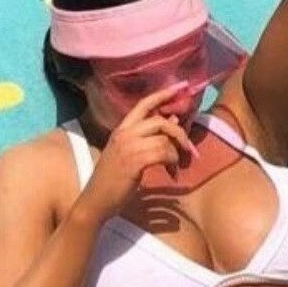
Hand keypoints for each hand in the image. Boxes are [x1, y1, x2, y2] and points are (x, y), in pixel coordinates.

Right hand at [73, 81, 198, 225]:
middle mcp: (124, 133)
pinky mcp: (134, 161)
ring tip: (176, 168)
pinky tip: (172, 175)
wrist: (97, 200)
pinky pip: (163, 153)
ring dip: (176, 154)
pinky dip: (172, 163)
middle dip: (180, 133)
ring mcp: (128, 146)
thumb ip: (150, 137)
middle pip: (160, 120)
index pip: (144, 103)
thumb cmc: (114, 180)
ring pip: (164, 139)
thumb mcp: (131, 154)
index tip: (182, 86)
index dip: (164, 93)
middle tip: (190, 150)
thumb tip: (173, 120)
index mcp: (122, 129)